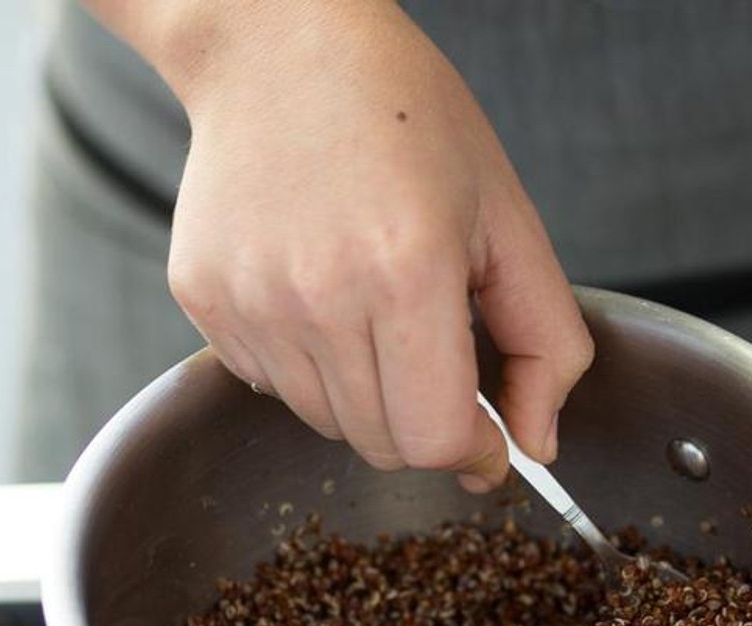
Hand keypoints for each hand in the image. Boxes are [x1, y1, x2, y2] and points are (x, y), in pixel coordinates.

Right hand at [90, 0, 592, 488]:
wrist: (280, 47)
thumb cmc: (406, 118)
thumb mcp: (508, 218)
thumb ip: (546, 343)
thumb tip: (536, 444)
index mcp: (406, 270)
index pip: (436, 438)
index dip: (473, 452)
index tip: (485, 438)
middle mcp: (317, 295)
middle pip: (382, 445)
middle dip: (424, 424)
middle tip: (434, 356)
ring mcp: (250, 301)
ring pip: (326, 423)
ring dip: (366, 397)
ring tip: (373, 307)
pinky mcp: (204, 300)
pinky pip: (271, 388)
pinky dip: (308, 367)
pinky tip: (319, 293)